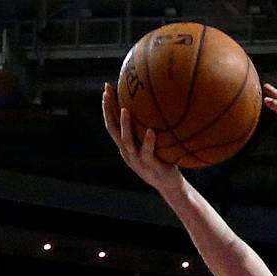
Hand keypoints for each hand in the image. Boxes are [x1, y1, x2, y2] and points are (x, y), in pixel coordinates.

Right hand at [102, 83, 185, 197]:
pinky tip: (151, 131)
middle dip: (108, 110)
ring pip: (126, 141)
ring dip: (124, 125)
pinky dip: (149, 142)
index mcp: (126, 146)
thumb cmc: (164, 160)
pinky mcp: (150, 167)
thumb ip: (150, 127)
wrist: (170, 186)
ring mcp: (137, 160)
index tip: (106, 89)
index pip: (112, 123)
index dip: (107, 107)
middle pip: (112, 129)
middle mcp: (127, 152)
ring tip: (126, 109)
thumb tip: (158, 103)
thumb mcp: (154, 143)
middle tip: (107, 93)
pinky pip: (147, 153)